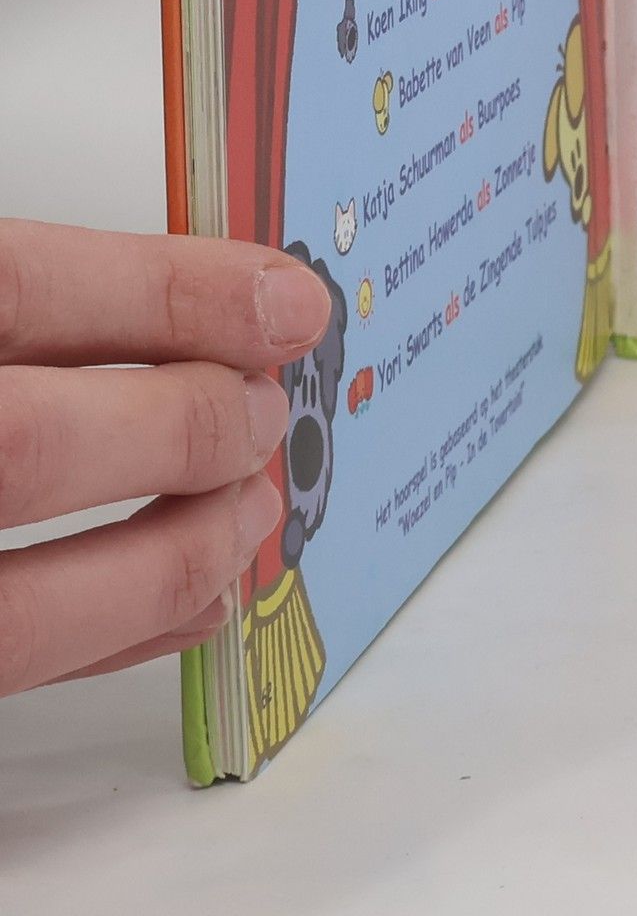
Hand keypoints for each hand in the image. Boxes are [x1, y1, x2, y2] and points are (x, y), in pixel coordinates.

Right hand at [0, 222, 334, 691]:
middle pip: (30, 446)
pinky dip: (115, 638)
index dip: (168, 293)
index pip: (20, 289)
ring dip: (168, 557)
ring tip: (245, 510)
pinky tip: (192, 597)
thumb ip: (40, 301)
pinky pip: (11, 673)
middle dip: (181, 427)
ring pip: (21, 608)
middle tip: (257, 413)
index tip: (282, 302)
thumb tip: (223, 299)